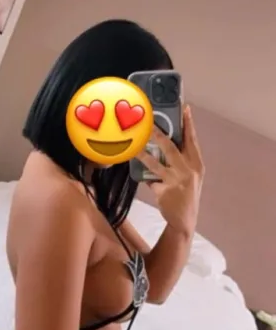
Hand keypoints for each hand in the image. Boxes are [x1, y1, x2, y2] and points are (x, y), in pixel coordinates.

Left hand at [138, 106, 204, 237]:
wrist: (184, 221)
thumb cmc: (185, 195)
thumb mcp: (189, 177)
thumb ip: (180, 162)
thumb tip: (163, 145)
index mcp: (197, 164)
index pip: (192, 140)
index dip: (188, 124)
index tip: (185, 108)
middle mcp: (188, 170)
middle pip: (170, 147)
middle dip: (158, 134)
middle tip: (148, 123)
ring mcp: (176, 181)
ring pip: (155, 162)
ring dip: (142, 153)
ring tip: (133, 146)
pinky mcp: (164, 191)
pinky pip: (149, 179)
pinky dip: (143, 175)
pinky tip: (135, 169)